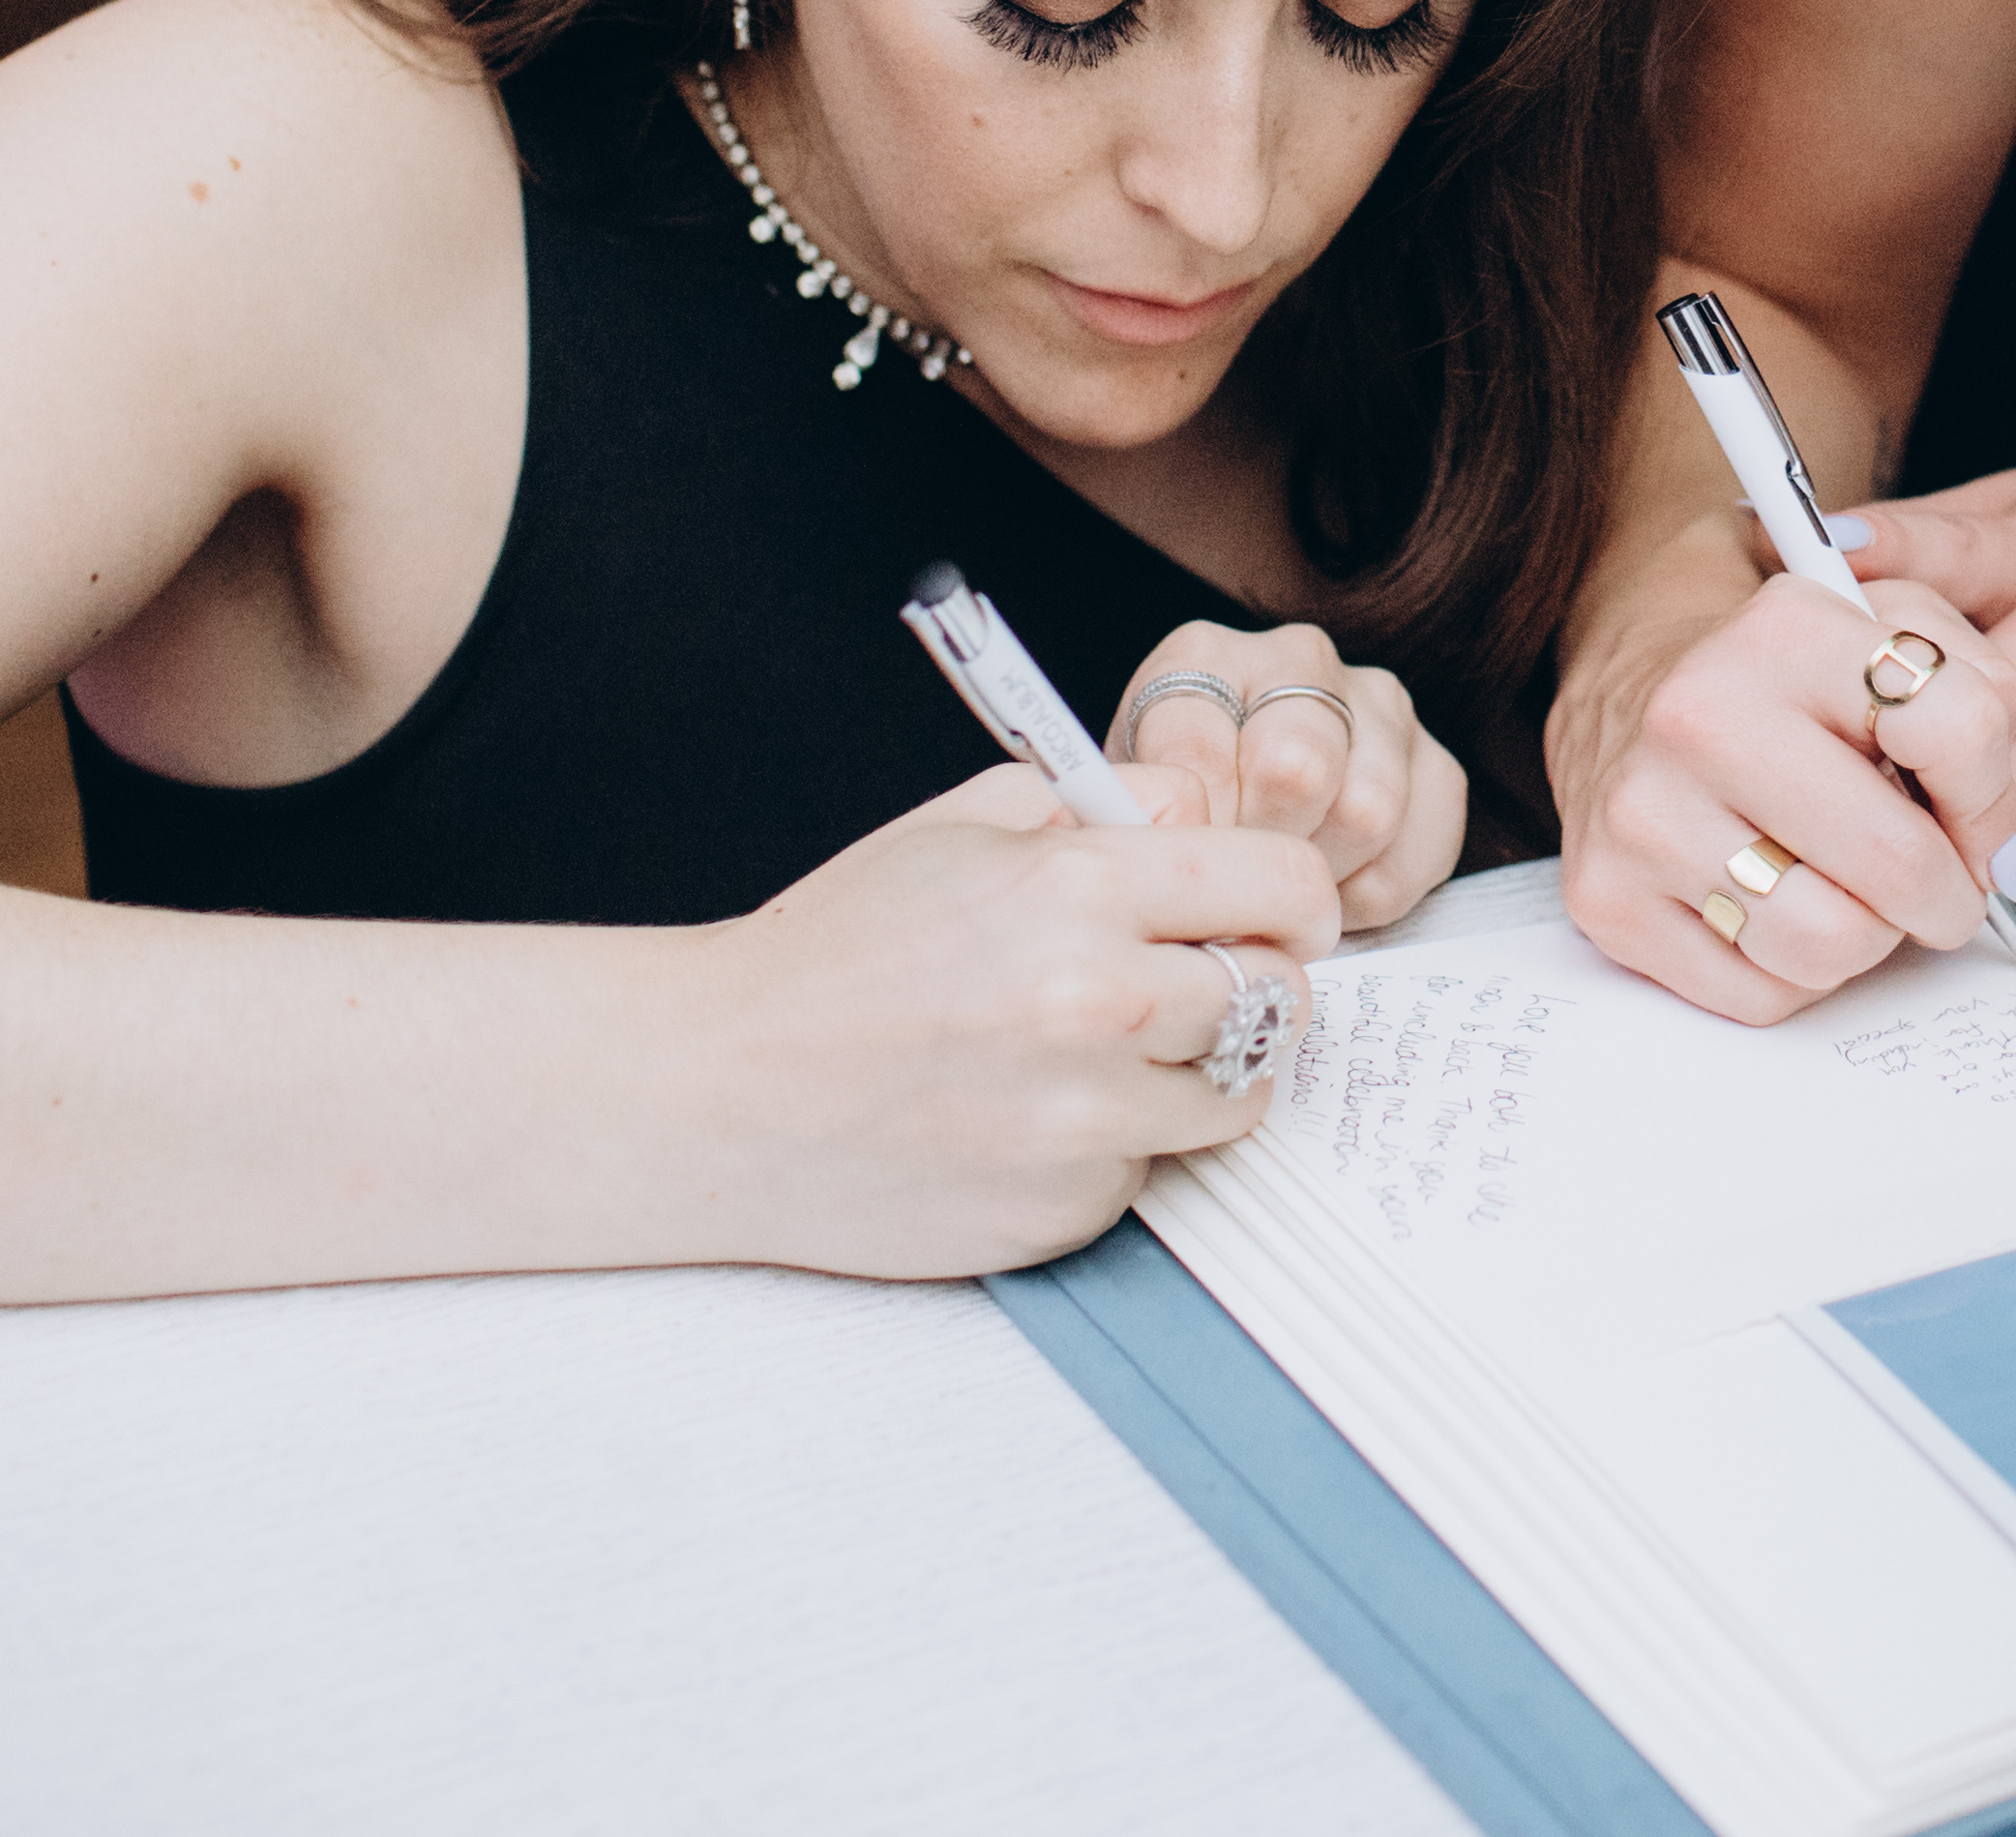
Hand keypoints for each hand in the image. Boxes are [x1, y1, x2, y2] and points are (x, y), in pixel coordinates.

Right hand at [708, 761, 1344, 1278]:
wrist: (721, 1089)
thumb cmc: (839, 950)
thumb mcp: (964, 826)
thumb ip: (1107, 806)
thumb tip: (1211, 812)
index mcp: (1081, 887)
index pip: (1285, 886)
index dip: (1294, 900)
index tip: (1277, 916)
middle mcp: (1099, 1005)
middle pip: (1284, 996)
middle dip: (1253, 986)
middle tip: (1194, 985)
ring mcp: (1086, 1120)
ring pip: (1238, 1094)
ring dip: (1200, 1072)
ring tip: (1107, 1051)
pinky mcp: (1067, 1209)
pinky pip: (1154, 1169)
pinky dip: (1122, 1145)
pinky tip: (1038, 1115)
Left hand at [1102, 619, 1468, 929]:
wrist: (1234, 818)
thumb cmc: (1176, 811)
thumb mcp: (1130, 803)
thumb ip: (1139, 814)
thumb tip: (1170, 847)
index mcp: (1202, 657)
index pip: (1197, 751)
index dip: (1191, 833)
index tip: (1184, 870)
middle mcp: (1299, 659)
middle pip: (1297, 769)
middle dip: (1263, 850)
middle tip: (1237, 882)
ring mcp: (1379, 706)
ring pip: (1368, 812)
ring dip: (1320, 876)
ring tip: (1282, 885)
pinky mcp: (1436, 766)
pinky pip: (1414, 855)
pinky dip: (1367, 896)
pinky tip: (1331, 886)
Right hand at [1555, 568, 2015, 1021]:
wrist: (1634, 699)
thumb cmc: (1786, 682)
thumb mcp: (1891, 630)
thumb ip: (1983, 694)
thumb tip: (2008, 845)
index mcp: (1785, 630)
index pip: (1960, 729)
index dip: (1994, 796)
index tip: (1978, 816)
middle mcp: (1699, 716)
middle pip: (1899, 865)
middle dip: (1947, 895)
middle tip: (1940, 886)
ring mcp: (1644, 815)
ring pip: (1831, 948)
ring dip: (1869, 938)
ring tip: (1852, 891)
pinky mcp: (1607, 900)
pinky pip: (1760, 996)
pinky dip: (1794, 974)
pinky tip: (1779, 910)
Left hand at [1839, 434, 2015, 861]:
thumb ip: (1948, 535)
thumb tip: (1823, 561)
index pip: (1963, 553)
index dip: (1887, 564)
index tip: (1816, 571)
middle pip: (1997, 692)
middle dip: (1914, 744)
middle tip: (1835, 782)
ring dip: (1976, 813)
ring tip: (1907, 841)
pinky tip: (2007, 857)